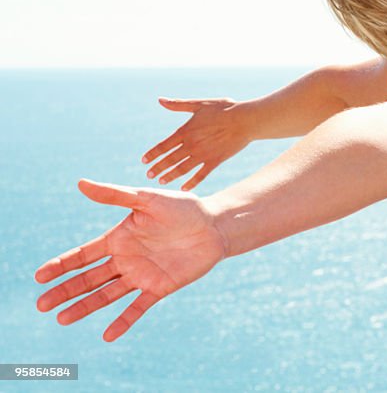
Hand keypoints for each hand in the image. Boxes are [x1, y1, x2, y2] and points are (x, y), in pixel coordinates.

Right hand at [34, 178, 226, 341]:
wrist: (215, 224)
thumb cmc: (183, 208)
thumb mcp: (147, 199)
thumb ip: (115, 195)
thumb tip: (81, 182)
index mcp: (119, 238)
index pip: (83, 255)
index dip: (61, 265)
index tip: (39, 276)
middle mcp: (126, 260)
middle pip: (89, 278)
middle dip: (65, 291)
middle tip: (41, 304)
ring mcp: (141, 275)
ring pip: (106, 295)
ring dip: (85, 306)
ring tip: (61, 319)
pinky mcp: (160, 287)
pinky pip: (138, 307)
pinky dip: (124, 321)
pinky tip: (108, 334)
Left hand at [143, 97, 252, 190]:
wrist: (245, 119)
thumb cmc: (224, 109)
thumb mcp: (199, 104)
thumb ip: (178, 105)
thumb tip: (160, 100)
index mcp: (186, 131)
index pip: (164, 146)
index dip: (153, 154)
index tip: (144, 160)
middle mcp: (191, 145)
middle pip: (170, 160)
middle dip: (158, 168)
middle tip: (149, 175)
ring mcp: (203, 155)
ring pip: (182, 169)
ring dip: (170, 176)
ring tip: (161, 181)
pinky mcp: (215, 161)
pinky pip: (200, 175)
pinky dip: (192, 183)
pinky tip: (184, 187)